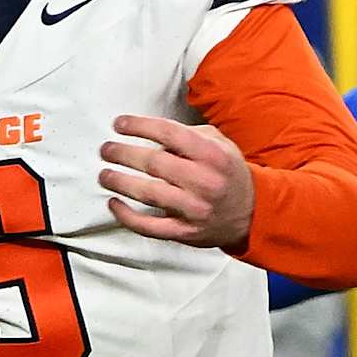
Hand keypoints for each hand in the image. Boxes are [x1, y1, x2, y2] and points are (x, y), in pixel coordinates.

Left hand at [99, 116, 254, 248]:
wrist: (251, 212)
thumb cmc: (227, 173)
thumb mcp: (219, 144)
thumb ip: (187, 136)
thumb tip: (150, 135)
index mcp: (212, 155)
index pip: (169, 133)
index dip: (140, 126)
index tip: (119, 124)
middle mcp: (204, 181)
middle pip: (154, 163)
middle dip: (124, 154)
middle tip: (106, 149)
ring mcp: (194, 209)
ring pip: (148, 193)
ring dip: (120, 182)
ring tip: (104, 174)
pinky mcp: (185, 232)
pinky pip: (149, 226)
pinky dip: (127, 216)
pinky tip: (114, 203)